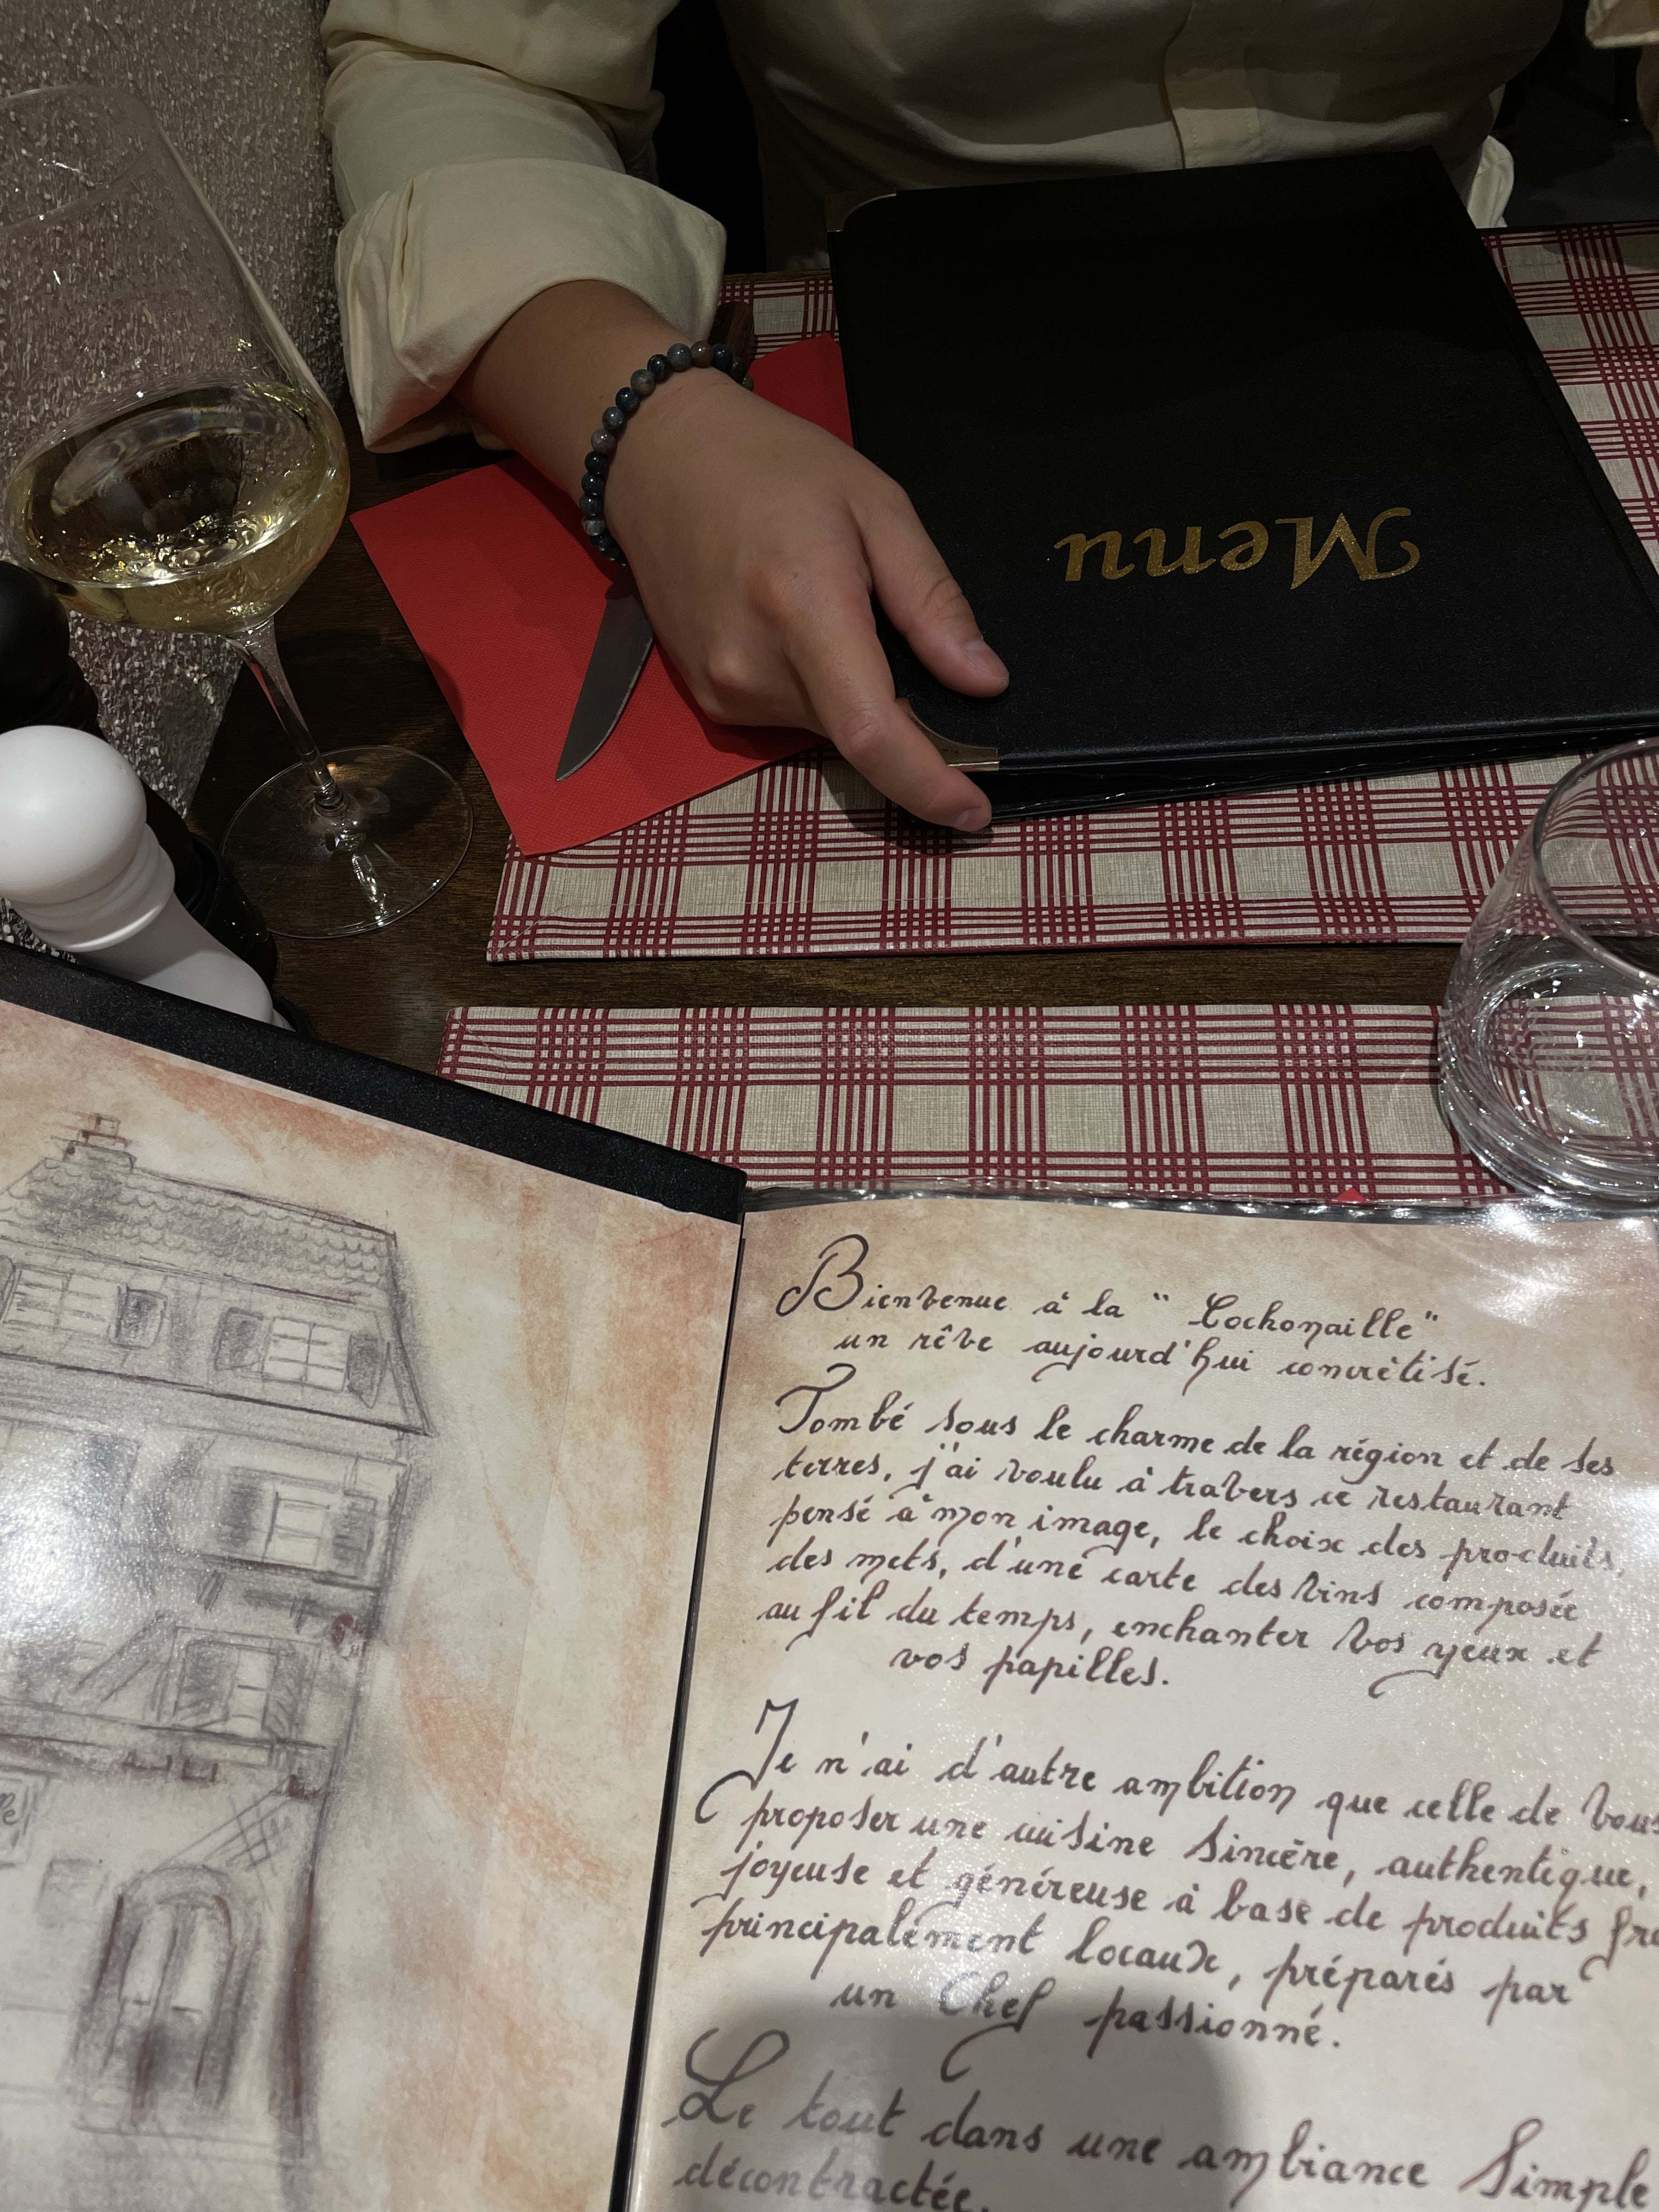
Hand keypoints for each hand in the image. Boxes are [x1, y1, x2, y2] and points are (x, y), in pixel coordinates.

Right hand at [454, 283, 1006, 828]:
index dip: (929, 784)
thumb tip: (984, 682)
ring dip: (853, 692)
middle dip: (902, 713)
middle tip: (900, 636)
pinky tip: (796, 622)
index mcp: (803, 609)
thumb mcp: (877, 507)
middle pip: (858, 733)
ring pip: (827, 727)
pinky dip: (817, 687)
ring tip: (832, 606)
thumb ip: (931, 600)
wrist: (659, 457)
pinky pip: (790, 716)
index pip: (872, 732)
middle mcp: (755, 667)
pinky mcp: (709, 698)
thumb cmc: (773, 467)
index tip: (975, 812)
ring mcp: (724, 690)